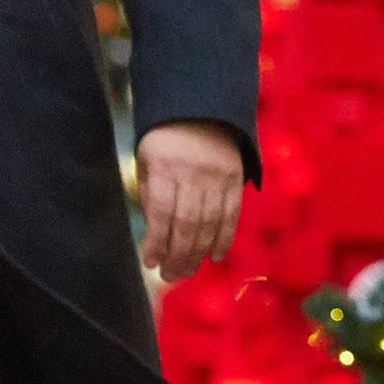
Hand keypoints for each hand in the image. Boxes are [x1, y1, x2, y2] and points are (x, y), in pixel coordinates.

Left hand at [137, 120, 243, 282]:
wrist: (201, 108)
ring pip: (209, 222)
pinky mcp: (236, 177)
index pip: (161, 211)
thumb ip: (150, 194)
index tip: (150, 262)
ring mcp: (217, 175)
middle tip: (170, 276)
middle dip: (177, 255)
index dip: (156, 241)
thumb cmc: (164, 139)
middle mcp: (193, 171)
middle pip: (187, 222)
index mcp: (165, 165)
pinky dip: (223, 238)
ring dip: (198, 253)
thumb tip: (155, 237)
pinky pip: (231, 213)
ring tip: (186, 272)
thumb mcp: (147, 159)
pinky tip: (214, 256)